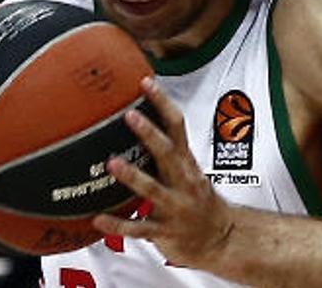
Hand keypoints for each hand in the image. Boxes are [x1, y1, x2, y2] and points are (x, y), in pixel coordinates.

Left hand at [93, 78, 235, 270]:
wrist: (223, 239)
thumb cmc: (199, 201)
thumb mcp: (188, 172)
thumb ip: (165, 152)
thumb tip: (135, 123)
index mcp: (187, 163)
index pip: (177, 126)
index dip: (162, 103)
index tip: (146, 82)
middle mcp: (183, 182)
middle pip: (167, 153)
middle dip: (149, 134)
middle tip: (129, 115)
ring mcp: (175, 208)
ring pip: (153, 190)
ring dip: (133, 176)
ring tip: (113, 163)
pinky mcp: (166, 232)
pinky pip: (139, 228)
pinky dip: (118, 224)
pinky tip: (98, 219)